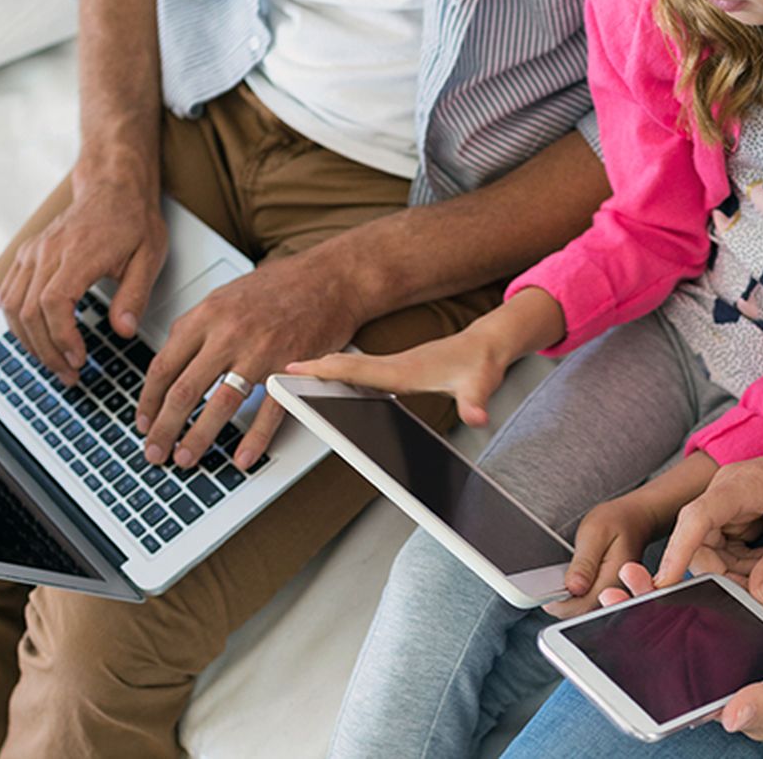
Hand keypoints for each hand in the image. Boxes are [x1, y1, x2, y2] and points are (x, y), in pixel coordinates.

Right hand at [0, 177, 166, 385]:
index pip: (54, 303)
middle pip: (29, 311)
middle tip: (70, 375)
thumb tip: (124, 331)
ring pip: (12, 306)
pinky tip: (36, 338)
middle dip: (48, 351)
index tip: (80, 359)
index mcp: (78, 252)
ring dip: (30, 342)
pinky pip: (8, 294)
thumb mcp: (149, 258)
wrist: (113, 187)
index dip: (62, 337)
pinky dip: (17, 322)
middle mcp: (48, 252)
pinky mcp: (27, 255)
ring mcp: (33, 253)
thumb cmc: (132, 220)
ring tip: (54, 363)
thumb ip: (135, 296)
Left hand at [135, 252, 365, 469]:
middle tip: (155, 451)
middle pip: (184, 390)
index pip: (164, 366)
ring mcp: (260, 352)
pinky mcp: (290, 367)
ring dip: (197, 438)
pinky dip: (254, 439)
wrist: (330, 278)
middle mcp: (228, 334)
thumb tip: (173, 357)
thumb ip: (197, 327)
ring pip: (219, 404)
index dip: (148, 401)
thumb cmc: (281, 285)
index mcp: (207, 316)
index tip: (143, 421)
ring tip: (186, 459)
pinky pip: (268, 410)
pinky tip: (241, 457)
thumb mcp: (225, 296)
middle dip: (164, 428)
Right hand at [286, 325, 509, 427]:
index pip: (354, 369)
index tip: (293, 368)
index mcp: (402, 371)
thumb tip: (477, 416)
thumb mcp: (480, 384)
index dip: (323, 369)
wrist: (487, 345)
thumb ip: (476, 401)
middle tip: (275, 373)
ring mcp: (392, 367)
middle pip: (341, 367)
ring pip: (346, 368)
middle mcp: (392, 366)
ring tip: (288, 376)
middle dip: (308, 368)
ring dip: (319, 370)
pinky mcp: (395, 371)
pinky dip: (335, 373)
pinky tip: (326, 380)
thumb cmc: (480, 365)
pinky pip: (357, 372)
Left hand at [541, 493, 660, 618]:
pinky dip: (573, 594)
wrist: (635, 519)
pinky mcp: (607, 591)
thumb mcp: (595, 533)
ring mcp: (613, 594)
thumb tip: (572, 587)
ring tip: (559, 577)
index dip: (559, 602)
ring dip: (566, 598)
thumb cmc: (617, 521)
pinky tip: (570, 579)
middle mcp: (617, 592)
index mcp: (615, 580)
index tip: (544, 590)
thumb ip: (584, 562)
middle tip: (549, 582)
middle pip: (581, 612)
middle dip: (560, 601)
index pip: (582, 607)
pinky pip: (586, 600)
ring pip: (582, 609)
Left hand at [596, 565, 762, 742]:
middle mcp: (741, 685)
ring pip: (700, 631)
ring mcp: (753, 658)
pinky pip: (729, 614)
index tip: (617, 634)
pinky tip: (683, 574)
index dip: (647, 666)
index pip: (683, 690)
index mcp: (744, 709)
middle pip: (681, 655)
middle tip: (615, 592)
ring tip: (637, 578)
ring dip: (669, 606)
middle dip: (647, 625)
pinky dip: (705, 596)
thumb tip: (729, 714)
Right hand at [654, 428, 762, 607]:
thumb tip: (758, 600)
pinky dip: (748, 563)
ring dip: (738, 570)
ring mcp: (733, 501)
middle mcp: (727, 491)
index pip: (695, 520)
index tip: (664, 586)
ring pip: (715, 549)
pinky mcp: (743, 512)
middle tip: (757, 593)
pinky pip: (731, 547)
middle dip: (722, 572)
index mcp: (739, 485)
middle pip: (700, 542)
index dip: (676, 554)